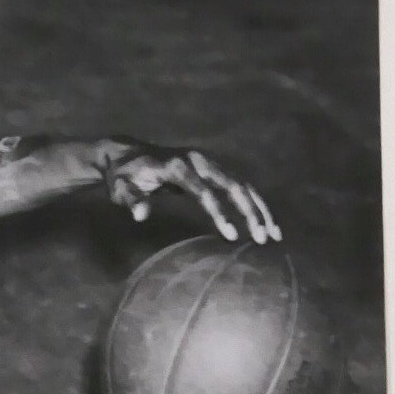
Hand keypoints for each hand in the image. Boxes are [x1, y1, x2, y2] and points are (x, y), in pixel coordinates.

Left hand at [103, 144, 280, 243]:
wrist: (126, 154)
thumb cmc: (123, 176)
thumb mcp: (121, 189)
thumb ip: (132, 200)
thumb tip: (141, 215)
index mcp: (177, 166)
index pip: (204, 191)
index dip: (218, 213)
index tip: (231, 235)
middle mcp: (198, 160)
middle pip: (233, 184)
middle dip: (250, 212)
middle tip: (262, 239)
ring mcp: (208, 162)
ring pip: (243, 184)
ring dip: (260, 209)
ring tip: (273, 235)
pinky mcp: (213, 168)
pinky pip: (240, 185)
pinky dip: (254, 203)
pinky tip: (265, 222)